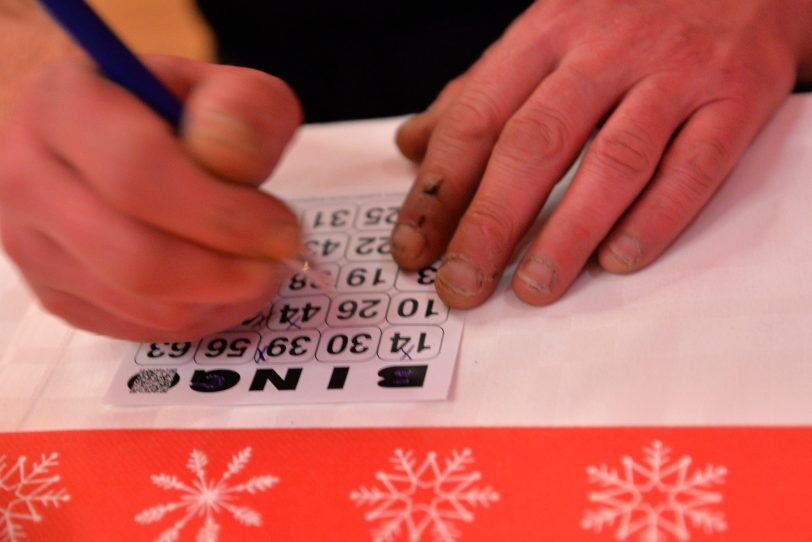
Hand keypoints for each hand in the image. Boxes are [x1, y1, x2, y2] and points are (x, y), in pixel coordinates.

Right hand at [0, 55, 302, 339]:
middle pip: (137, 259)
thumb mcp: (222, 86)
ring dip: (223, 299)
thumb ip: (245, 108)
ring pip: (142, 306)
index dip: (224, 214)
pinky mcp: (55, 295)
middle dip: (229, 271)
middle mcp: (28, 178)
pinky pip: (139, 330)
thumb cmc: (170, 112)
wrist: (104, 138)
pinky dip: (200, 317)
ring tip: (259, 265)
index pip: (138, 174)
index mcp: (64, 106)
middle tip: (279, 257)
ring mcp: (32, 246)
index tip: (283, 228)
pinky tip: (225, 284)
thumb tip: (233, 161)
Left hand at [392, 0, 811, 307]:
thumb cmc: (627, 13)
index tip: (413, 247)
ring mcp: (673, 75)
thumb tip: (413, 145)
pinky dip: (656, 219)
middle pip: (535, 144)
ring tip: (533, 288)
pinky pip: (693, 167)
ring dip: (567, 234)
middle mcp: (605, 51)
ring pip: (612, 162)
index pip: (477, 118)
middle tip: (462, 283)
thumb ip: (478, 92)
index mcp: (545, 33)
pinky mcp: (734, 100)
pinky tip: (619, 259)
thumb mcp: (545, 33)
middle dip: (489, 223)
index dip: (438, 190)